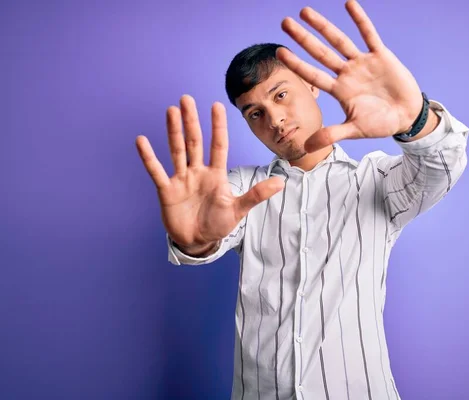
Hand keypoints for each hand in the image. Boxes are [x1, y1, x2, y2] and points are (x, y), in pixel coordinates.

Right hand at [135, 95, 283, 246]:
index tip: (217, 105)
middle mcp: (198, 171)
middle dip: (191, 121)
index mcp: (216, 173)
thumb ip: (257, 195)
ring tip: (170, 110)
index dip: (218, 126)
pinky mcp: (167, 190)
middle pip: (194, 141)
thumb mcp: (238, 209)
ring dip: (173, 131)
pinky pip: (156, 171)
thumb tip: (282, 182)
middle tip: (186, 98)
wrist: (198, 241)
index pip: (218, 145)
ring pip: (177, 150)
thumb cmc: (218, 224)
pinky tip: (141, 140)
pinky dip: (149, 157)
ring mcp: (181, 179)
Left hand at [277, 0, 423, 151]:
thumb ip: (332, 134)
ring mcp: (362, 63)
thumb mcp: (355, 130)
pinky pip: (368, 35)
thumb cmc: (380, 123)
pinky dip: (360, 20)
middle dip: (303, 38)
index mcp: (339, 90)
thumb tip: (307, 148)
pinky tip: (348, 4)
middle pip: (320, 53)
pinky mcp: (381, 55)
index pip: (313, 74)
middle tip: (284, 23)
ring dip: (323, 26)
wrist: (407, 116)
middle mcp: (347, 73)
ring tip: (305, 11)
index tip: (279, 52)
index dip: (296, 64)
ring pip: (339, 40)